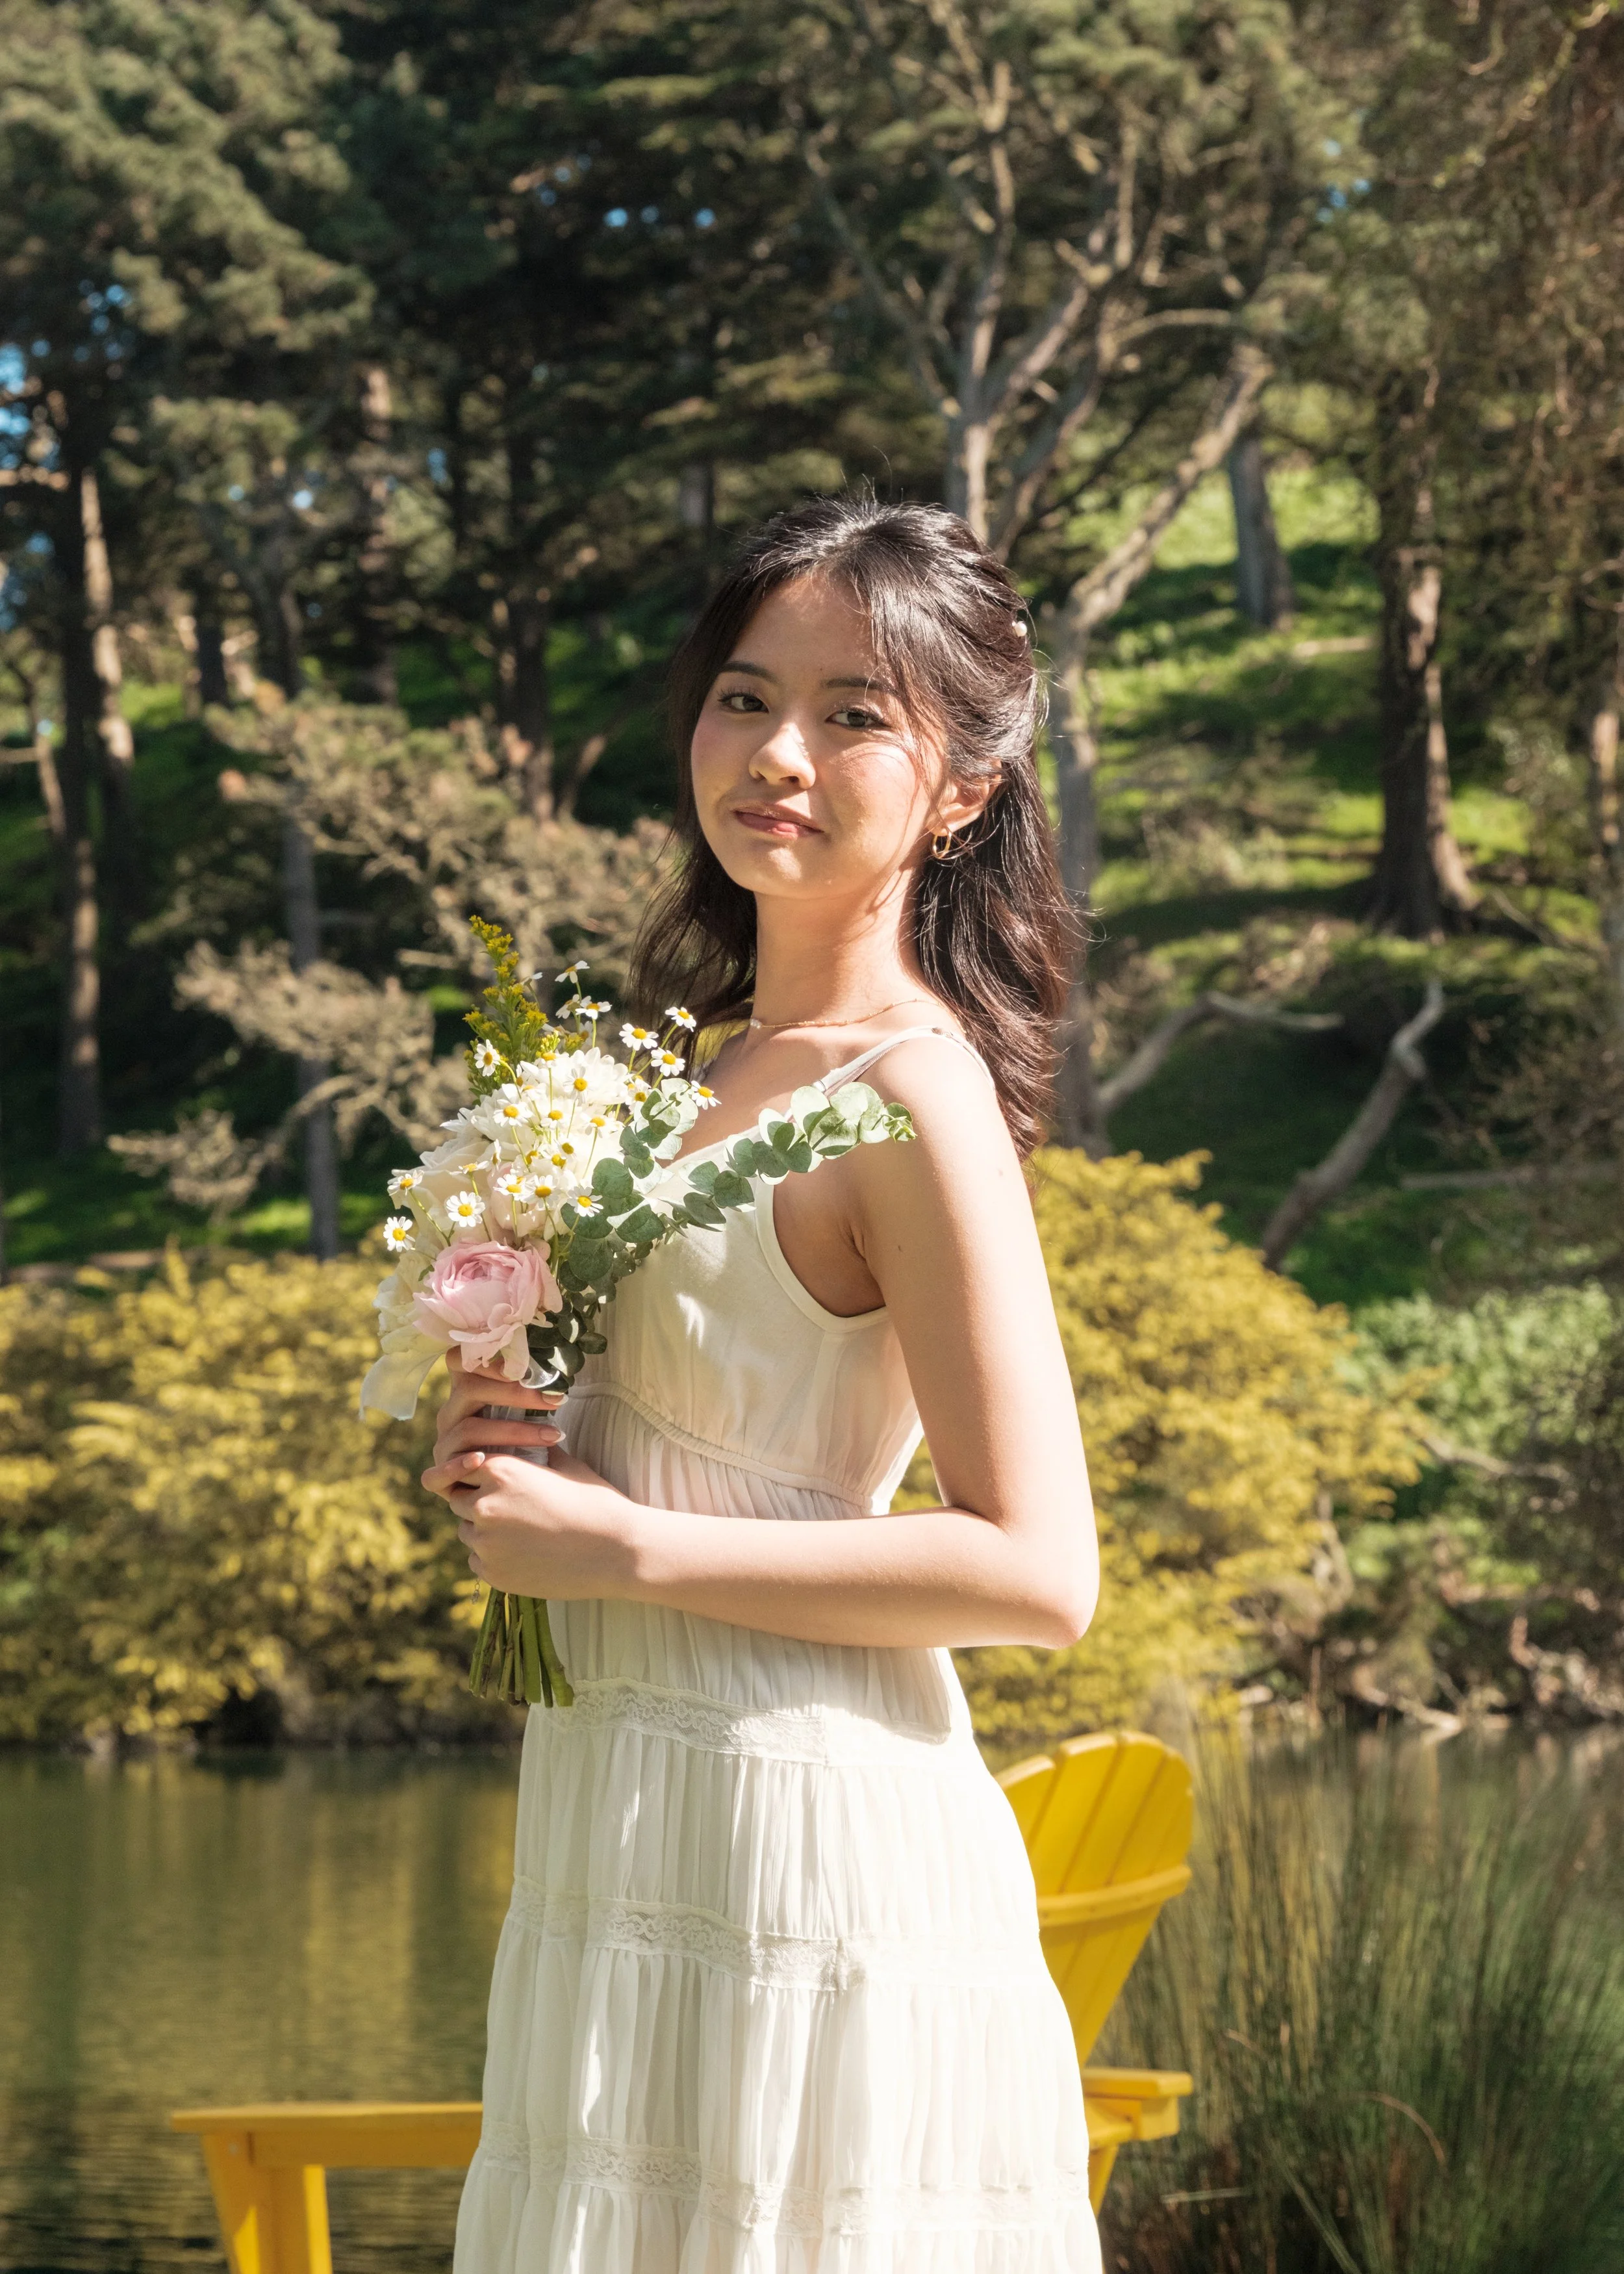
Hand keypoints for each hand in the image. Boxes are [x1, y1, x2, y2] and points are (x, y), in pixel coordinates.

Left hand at [422, 1351, 636, 1597]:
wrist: (617, 1553)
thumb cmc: (596, 1504)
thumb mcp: (567, 1467)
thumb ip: (538, 1454)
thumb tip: (531, 1442)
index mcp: (501, 1471)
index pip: (465, 1468)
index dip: (479, 1474)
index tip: (495, 1482)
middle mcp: (485, 1505)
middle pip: (460, 1502)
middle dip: (478, 1503)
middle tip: (512, 1510)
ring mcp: (486, 1543)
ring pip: (468, 1533)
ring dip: (485, 1532)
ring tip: (523, 1534)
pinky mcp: (493, 1574)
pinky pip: (478, 1562)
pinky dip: (494, 1558)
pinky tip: (526, 1555)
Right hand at [428, 1345, 564, 1471]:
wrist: (510, 1490)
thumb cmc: (522, 1444)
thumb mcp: (523, 1414)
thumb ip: (529, 1392)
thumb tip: (557, 1377)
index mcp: (464, 1392)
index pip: (460, 1360)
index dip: (488, 1361)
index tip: (528, 1368)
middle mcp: (449, 1414)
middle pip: (470, 1390)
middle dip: (516, 1393)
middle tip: (555, 1400)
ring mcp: (443, 1444)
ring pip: (468, 1429)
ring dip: (513, 1431)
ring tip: (551, 1436)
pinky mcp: (439, 1474)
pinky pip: (438, 1470)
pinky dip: (458, 1465)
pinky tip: (481, 1460)